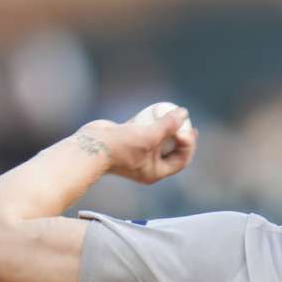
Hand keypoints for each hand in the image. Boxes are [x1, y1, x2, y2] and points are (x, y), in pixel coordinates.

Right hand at [76, 108, 197, 184]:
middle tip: (188, 123)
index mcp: (155, 172)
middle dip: (181, 137)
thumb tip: (184, 113)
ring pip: (158, 140)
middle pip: (171, 150)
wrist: (91, 146)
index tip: (191, 130)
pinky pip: (144, 131)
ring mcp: (137, 153)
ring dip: (167, 128)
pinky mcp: (128, 141)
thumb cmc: (121, 147)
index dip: (189, 145)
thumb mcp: (149, 136)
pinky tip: (157, 110)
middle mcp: (147, 165)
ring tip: (176, 115)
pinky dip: (151, 122)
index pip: (180, 160)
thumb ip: (168, 125)